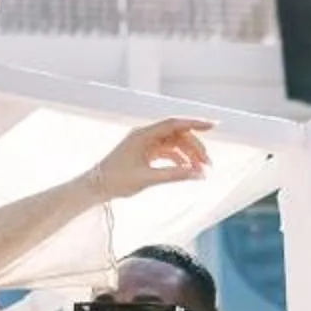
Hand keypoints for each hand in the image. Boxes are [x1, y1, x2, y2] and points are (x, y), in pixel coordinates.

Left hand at [91, 118, 213, 199]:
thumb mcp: (148, 179)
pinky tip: (187, 170)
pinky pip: (167, 152)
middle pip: (177, 135)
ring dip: (188, 155)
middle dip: (194, 148)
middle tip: (207, 164)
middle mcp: (145, 135)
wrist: (96, 187)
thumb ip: (174, 175)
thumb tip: (198, 174)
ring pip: (174, 144)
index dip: (195, 123)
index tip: (213, 126)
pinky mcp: (145, 153)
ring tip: (200, 171)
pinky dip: (179, 160)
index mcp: (143, 135)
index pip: (174, 124)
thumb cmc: (116, 181)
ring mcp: (145, 144)